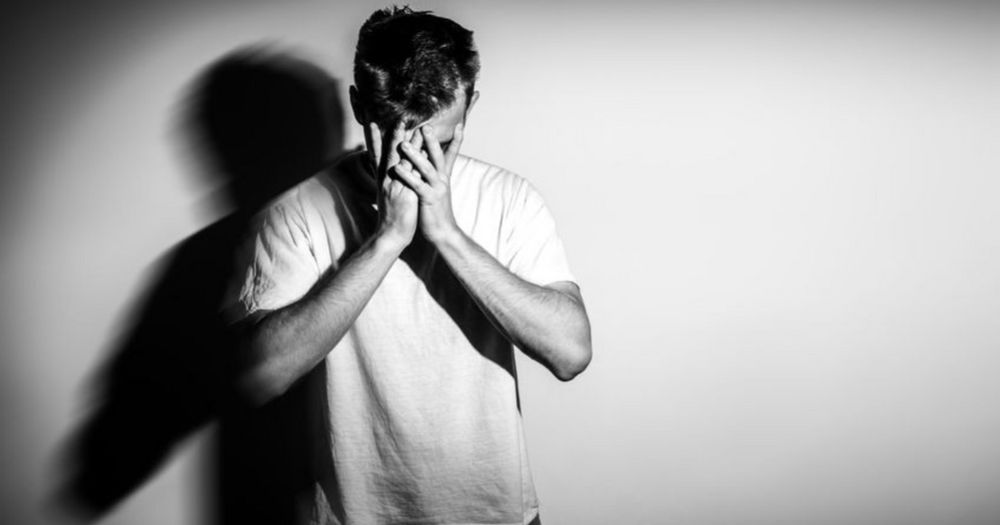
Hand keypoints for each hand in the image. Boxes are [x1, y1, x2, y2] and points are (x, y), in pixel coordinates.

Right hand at [370, 121, 419, 249]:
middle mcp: (387, 180)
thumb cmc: (391, 217)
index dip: (374, 139)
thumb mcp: (387, 195)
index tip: (372, 123)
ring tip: (413, 128)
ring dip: (407, 144)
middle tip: (399, 119)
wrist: (390, 235)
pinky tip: (423, 152)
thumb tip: (390, 170)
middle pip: (388, 153)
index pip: (376, 155)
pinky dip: (417, 163)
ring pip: (402, 160)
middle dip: (393, 135)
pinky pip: (412, 175)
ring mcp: (396, 186)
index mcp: (383, 180)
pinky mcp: (406, 194)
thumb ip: (387, 180)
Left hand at [393, 123, 464, 243]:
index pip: (451, 154)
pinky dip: (407, 176)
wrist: (443, 232)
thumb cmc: (436, 209)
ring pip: (427, 168)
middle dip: (432, 141)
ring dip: (415, 155)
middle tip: (425, 126)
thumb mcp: (437, 187)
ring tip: (403, 144)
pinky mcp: (429, 199)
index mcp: (444, 175)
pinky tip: (398, 168)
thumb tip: (429, 159)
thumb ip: (433, 173)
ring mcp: (437, 189)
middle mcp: (442, 179)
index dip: (457, 140)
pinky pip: (417, 185)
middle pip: (438, 156)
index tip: (460, 125)